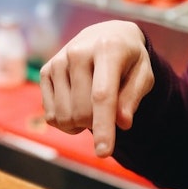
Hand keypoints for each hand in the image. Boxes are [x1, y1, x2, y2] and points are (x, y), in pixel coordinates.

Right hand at [40, 21, 154, 156]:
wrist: (105, 36)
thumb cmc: (128, 60)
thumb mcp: (143, 74)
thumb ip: (134, 97)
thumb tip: (122, 123)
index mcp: (107, 48)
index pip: (102, 96)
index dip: (103, 127)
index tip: (104, 153)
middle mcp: (77, 51)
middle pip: (82, 113)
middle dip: (96, 124)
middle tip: (107, 112)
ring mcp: (57, 62)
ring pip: (65, 118)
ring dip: (80, 124)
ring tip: (91, 107)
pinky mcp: (45, 73)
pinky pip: (51, 117)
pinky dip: (66, 122)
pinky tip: (75, 106)